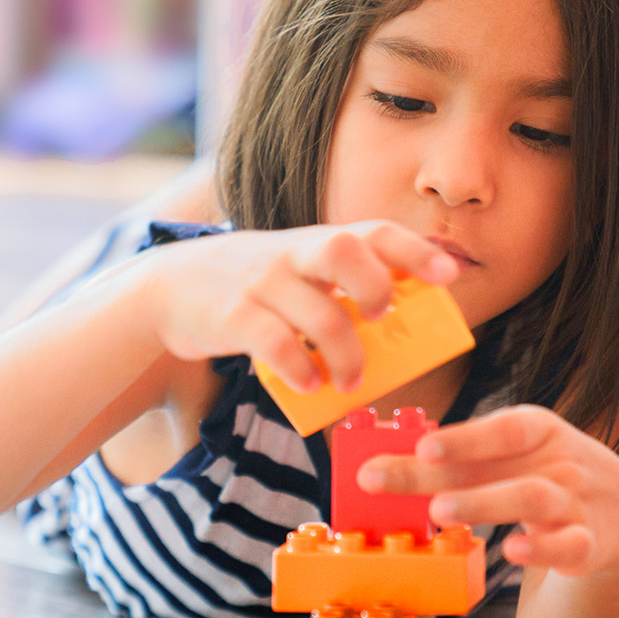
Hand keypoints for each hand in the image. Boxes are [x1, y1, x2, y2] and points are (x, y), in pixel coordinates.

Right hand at [141, 221, 457, 393]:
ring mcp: (260, 282)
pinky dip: (300, 369)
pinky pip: (275, 343)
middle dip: (376, 286)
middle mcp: (290, 254)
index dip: (414, 251)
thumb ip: (338, 293)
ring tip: (352, 380)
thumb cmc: (254, 288)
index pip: (372, 231)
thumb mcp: (296, 275)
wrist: (169, 288)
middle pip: (343, 249)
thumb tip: (400, 334)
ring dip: (345, 353)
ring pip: (318, 312)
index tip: (449, 275)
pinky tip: (309, 385)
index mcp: (315, 244)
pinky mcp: (231, 316)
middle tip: (383, 322)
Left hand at [356, 404, 618, 578]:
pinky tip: (511, 550)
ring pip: (531, 499)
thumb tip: (385, 463)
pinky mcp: (589, 544)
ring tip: (440, 511)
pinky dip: (541, 549)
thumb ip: (460, 458)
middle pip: (497, 466)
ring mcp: (574, 502)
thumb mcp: (514, 452)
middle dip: (439, 475)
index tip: (422, 446)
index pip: (500, 429)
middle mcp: (556, 461)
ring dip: (483, 503)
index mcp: (536, 429)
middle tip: (387, 481)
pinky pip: (569, 545)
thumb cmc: (545, 470)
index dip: (462, 437)